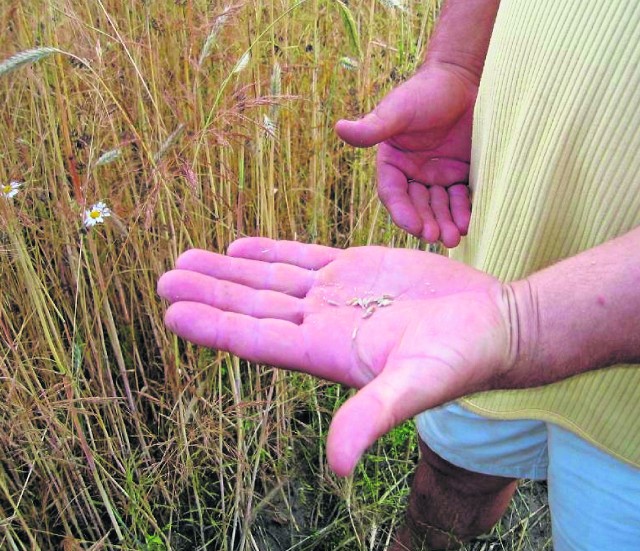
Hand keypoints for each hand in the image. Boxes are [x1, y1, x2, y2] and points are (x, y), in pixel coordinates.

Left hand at [158, 238, 515, 475]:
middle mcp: (324, 325)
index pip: (258, 340)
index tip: (172, 312)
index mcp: (328, 353)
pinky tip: (240, 246)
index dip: (215, 327)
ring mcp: (338, 295)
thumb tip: (336, 467)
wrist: (492, 323)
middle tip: (164, 278)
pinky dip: (271, 251)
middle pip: (254, 308)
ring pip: (271, 280)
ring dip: (229, 270)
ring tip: (187, 259)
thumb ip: (374, 416)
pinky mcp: (357, 268)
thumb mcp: (418, 385)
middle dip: (209, 293)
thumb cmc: (462, 357)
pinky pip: (303, 257)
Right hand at [335, 64, 476, 246]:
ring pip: (439, 207)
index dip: (403, 212)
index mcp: (393, 163)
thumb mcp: (398, 110)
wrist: (462, 78)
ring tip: (455, 236)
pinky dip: (463, 211)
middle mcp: (413, 174)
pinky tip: (468, 222)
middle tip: (439, 237)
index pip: (393, 194)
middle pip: (418, 206)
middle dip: (427, 223)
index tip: (415, 227)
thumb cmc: (425, 91)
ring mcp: (438, 176)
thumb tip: (340, 128)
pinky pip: (460, 198)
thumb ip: (373, 127)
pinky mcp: (460, 173)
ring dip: (445, 223)